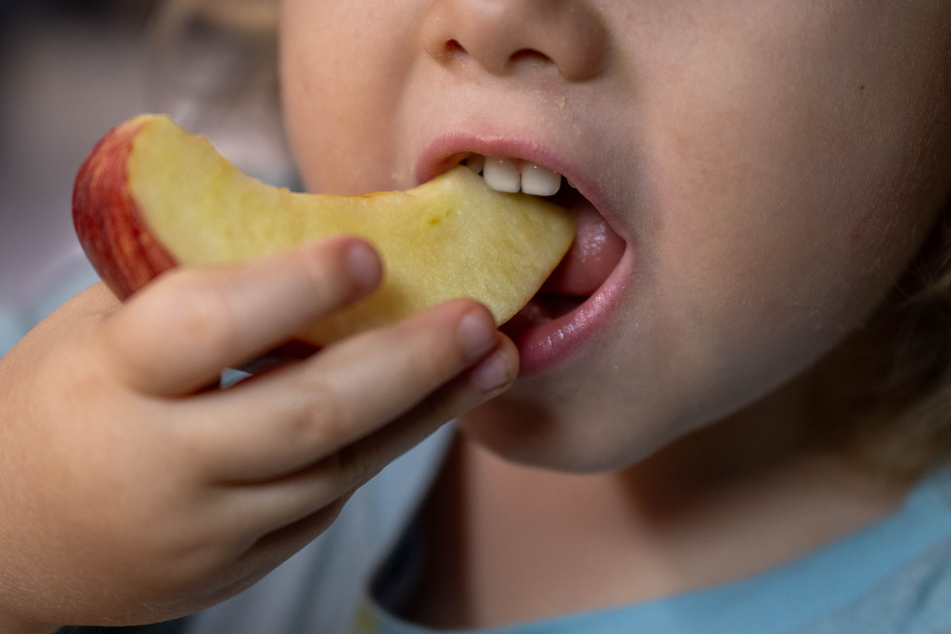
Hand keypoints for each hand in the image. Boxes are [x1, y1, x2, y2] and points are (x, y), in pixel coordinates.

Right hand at [0, 237, 516, 629]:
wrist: (10, 541)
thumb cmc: (59, 405)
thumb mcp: (97, 329)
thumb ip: (189, 285)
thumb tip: (308, 229)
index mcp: (112, 380)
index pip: (210, 327)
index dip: (294, 288)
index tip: (371, 252)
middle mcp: (163, 463)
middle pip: (308, 413)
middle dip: (407, 363)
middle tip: (479, 317)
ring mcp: (206, 528)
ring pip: (339, 465)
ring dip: (426, 410)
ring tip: (493, 360)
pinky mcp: (237, 567)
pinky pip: (328, 501)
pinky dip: (385, 448)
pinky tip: (434, 407)